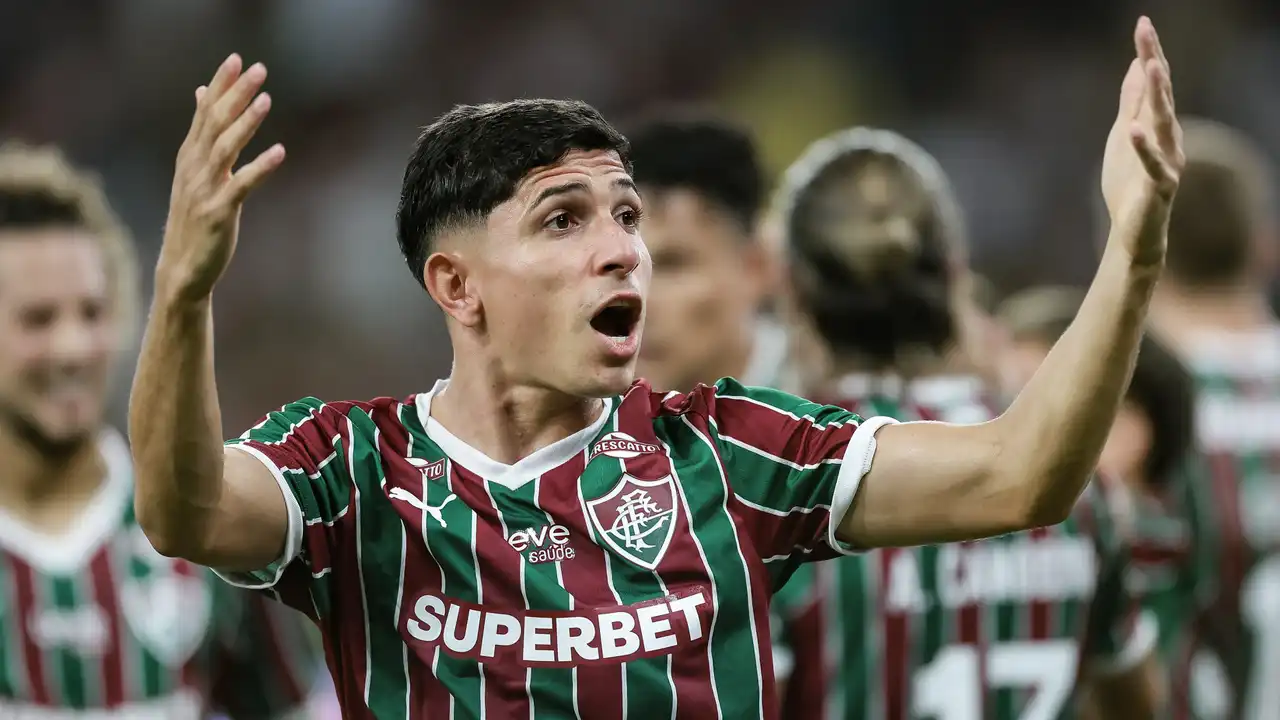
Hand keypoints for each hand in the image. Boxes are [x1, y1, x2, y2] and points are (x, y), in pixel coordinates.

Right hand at [156, 54, 284, 301]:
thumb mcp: (195, 173)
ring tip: (266, 99)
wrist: (183, 267)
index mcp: (190, 157)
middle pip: (215, 123)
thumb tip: (204, 95)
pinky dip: (260, 167)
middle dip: (236, 94)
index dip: (220, 85)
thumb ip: (203, 135)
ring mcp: (205, 190)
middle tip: (258, 69)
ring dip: (246, 123)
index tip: (236, 59)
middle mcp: (194, 169)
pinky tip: (280, 151)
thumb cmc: (195, 217)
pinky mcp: (219, 213)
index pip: (205, 112)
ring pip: (225, 149)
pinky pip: (241, 185)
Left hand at [1100, 17, 1184, 268]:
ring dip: (1159, 94)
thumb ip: (1131, 102)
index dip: (1149, 53)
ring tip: (1153, 66)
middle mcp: (1168, 137)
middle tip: (1146, 32)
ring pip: (1164, 122)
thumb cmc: (1129, 182)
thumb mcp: (1123, 135)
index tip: (1142, 24)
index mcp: (1156, 124)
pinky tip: (1133, 129)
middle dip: (1154, 61)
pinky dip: (1143, 147)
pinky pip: (1153, 164)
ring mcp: (1167, 160)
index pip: (1154, 83)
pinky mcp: (1160, 187)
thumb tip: (1138, 65)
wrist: (1132, 231)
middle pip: (1161, 94)